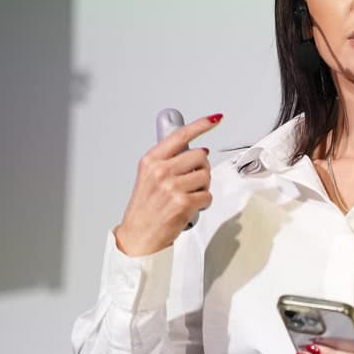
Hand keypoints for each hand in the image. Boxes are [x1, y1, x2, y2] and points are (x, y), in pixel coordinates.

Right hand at [114, 113, 221, 255]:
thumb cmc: (145, 208)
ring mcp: (172, 186)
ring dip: (203, 187)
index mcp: (151, 161)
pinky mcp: (183, 203)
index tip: (215, 119)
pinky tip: (191, 207)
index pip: (180, 135)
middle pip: (200, 155)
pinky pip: (207, 195)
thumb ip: (168, 161)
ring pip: (206, 175)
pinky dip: (203, 203)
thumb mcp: (148, 177)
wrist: (138, 235)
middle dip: (202, 168)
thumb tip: (195, 150)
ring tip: (189, 195)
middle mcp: (160, 171)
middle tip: (193, 180)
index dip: (201, 125)